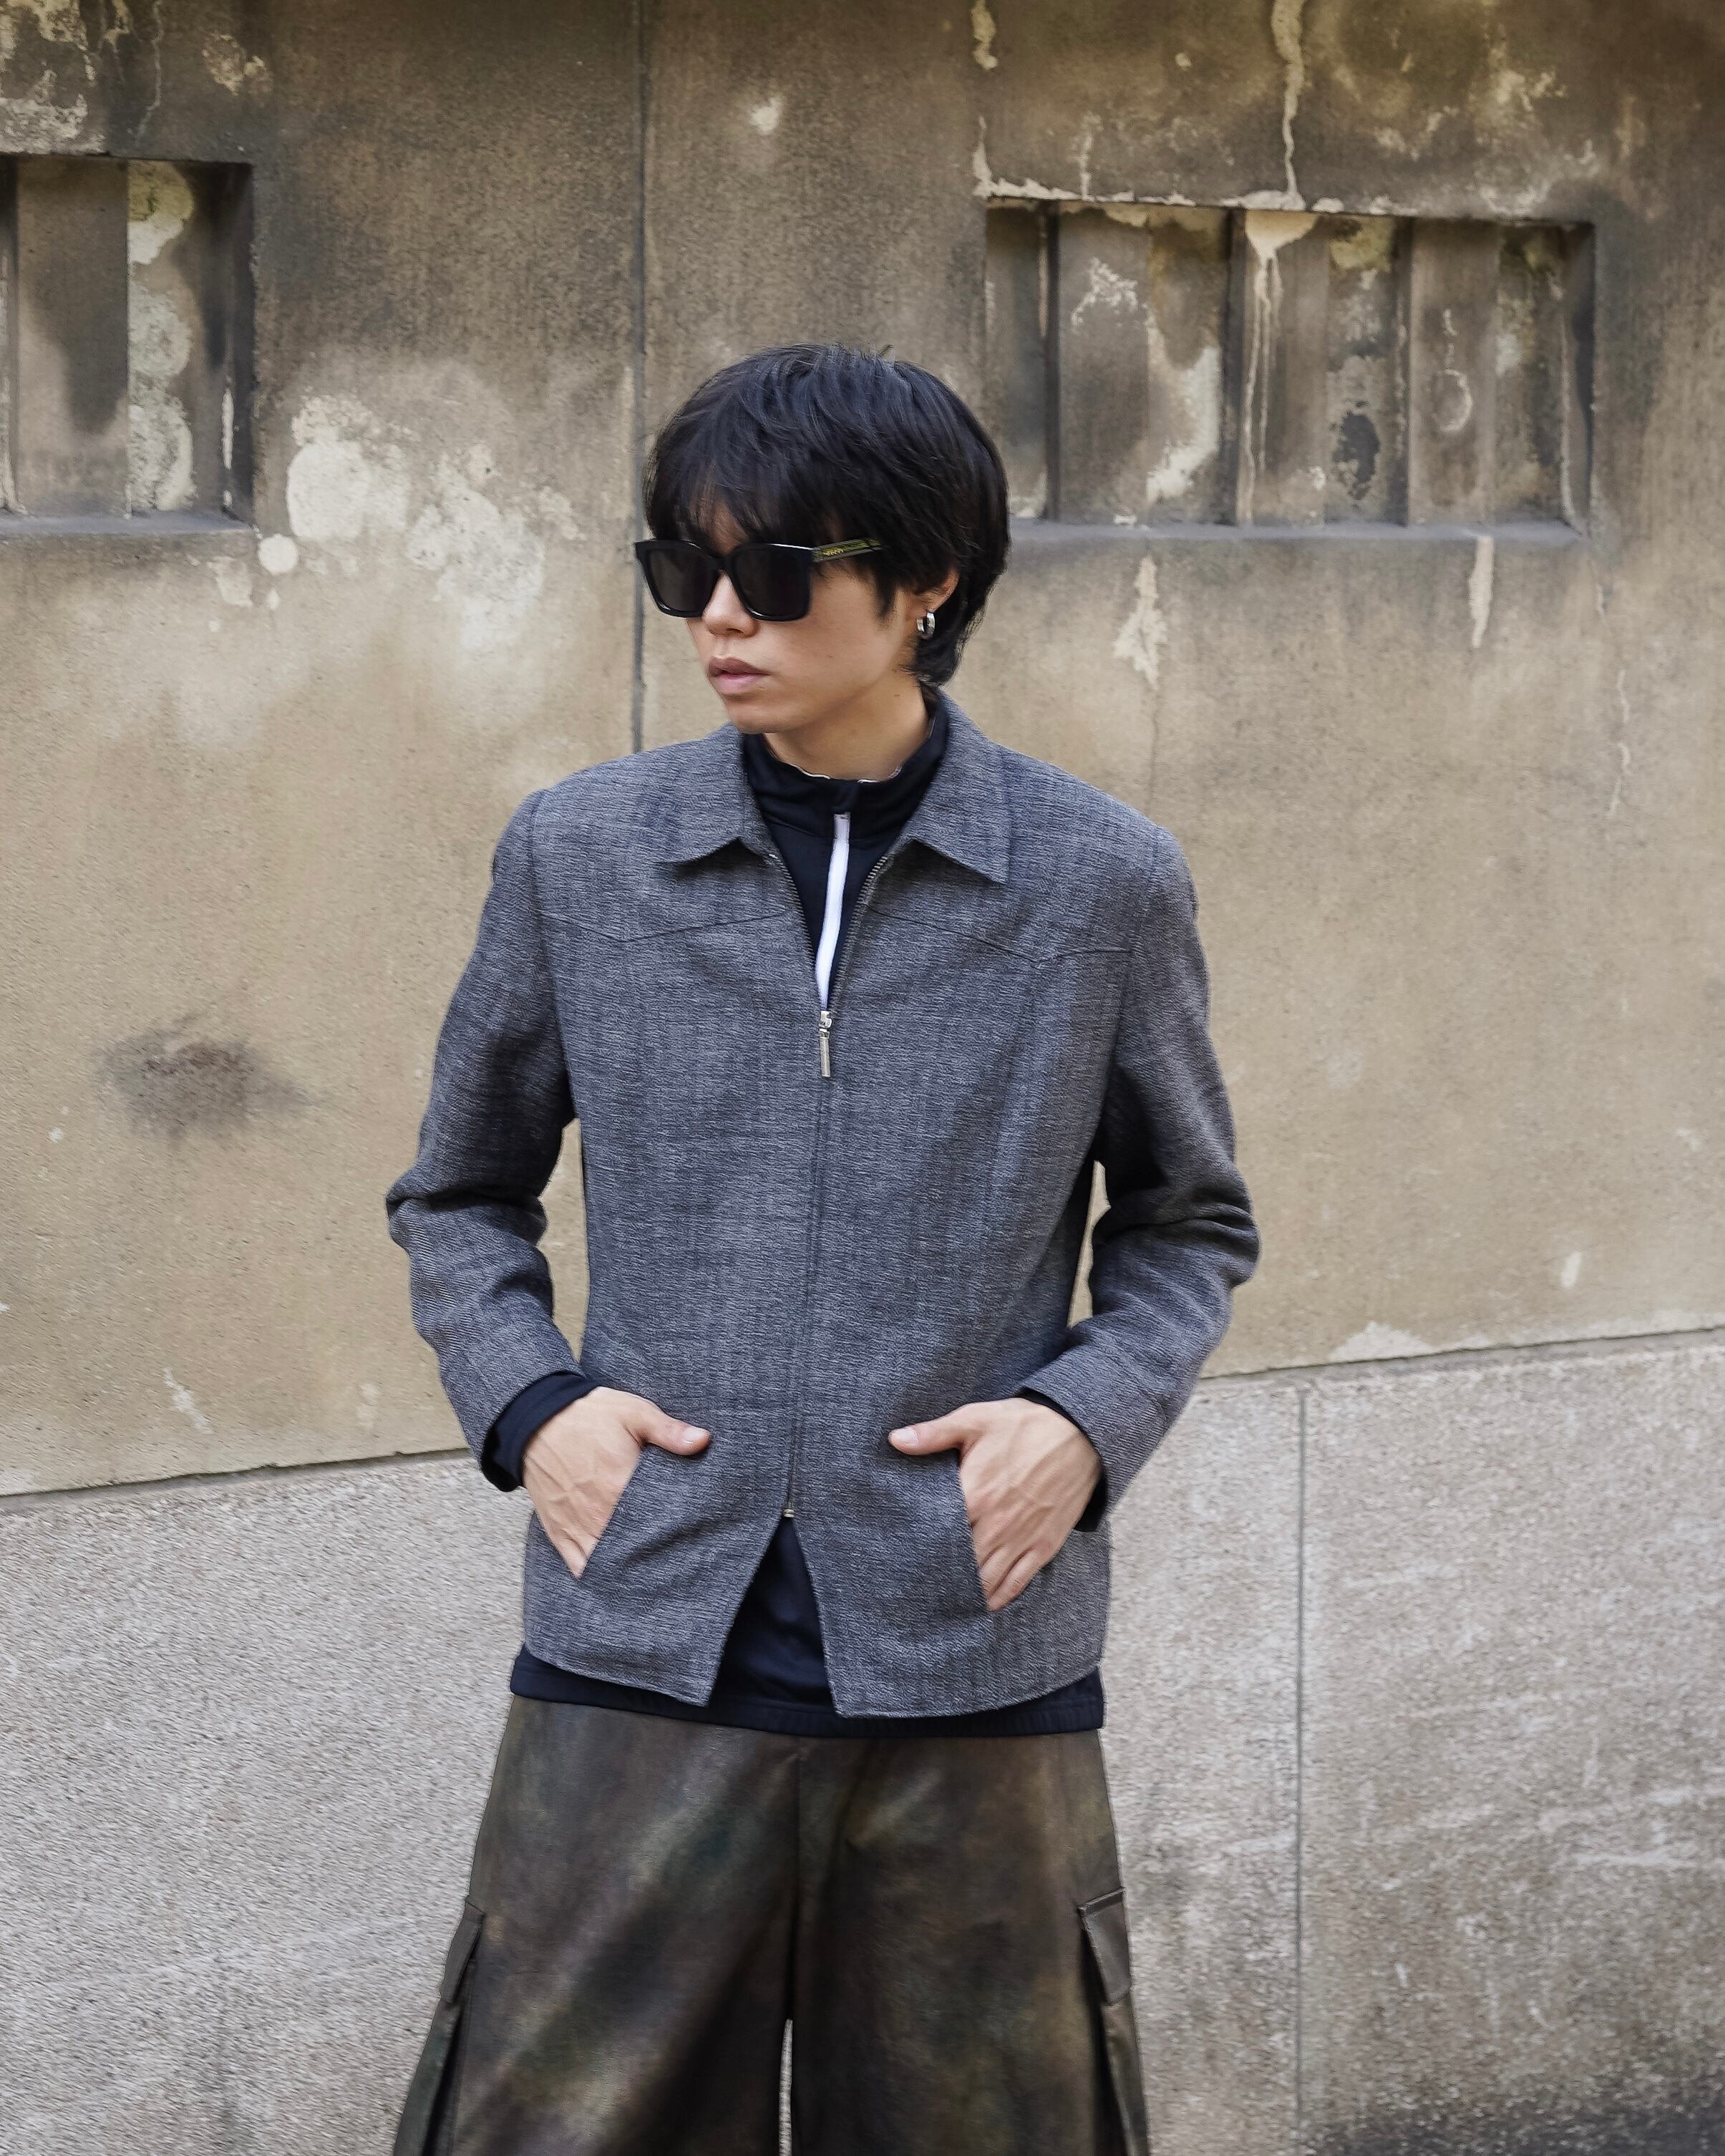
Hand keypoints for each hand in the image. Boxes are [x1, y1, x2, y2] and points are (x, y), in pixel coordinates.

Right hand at [522, 1386, 709, 1577]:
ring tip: (645, 1566)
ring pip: (606, 1562)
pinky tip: (612, 1573)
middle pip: (633, 1548)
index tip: (688, 1530)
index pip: (657, 1522)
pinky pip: (578, 1565)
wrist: (536, 1419)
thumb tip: (703, 1441)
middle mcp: (598, 1513)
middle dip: (652, 1551)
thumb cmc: (588, 1415)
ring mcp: (577, 1526)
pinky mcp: (559, 1531)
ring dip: (625, 1565)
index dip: (674, 1531)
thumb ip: (669, 1431)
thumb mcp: (633, 1413)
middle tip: (671, 1552)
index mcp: (620, 1486)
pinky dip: (595, 1573)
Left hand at [888, 1398, 1100, 1610]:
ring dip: (966, 1592)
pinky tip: (984, 1605)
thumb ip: (934, 1434)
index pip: (938, 1533)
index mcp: (974, 1493)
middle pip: (960, 1563)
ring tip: (945, 1602)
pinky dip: (999, 1597)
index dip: (919, 1547)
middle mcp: (996, 1523)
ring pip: (987, 1579)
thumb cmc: (1025, 1424)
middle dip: (939, 1576)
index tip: (903, 1557)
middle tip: (919, 1587)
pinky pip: (1017, 1582)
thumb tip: (895, 1440)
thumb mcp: (975, 1419)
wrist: (1080, 1433)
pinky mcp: (1044, 1546)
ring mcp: (1021, 1538)